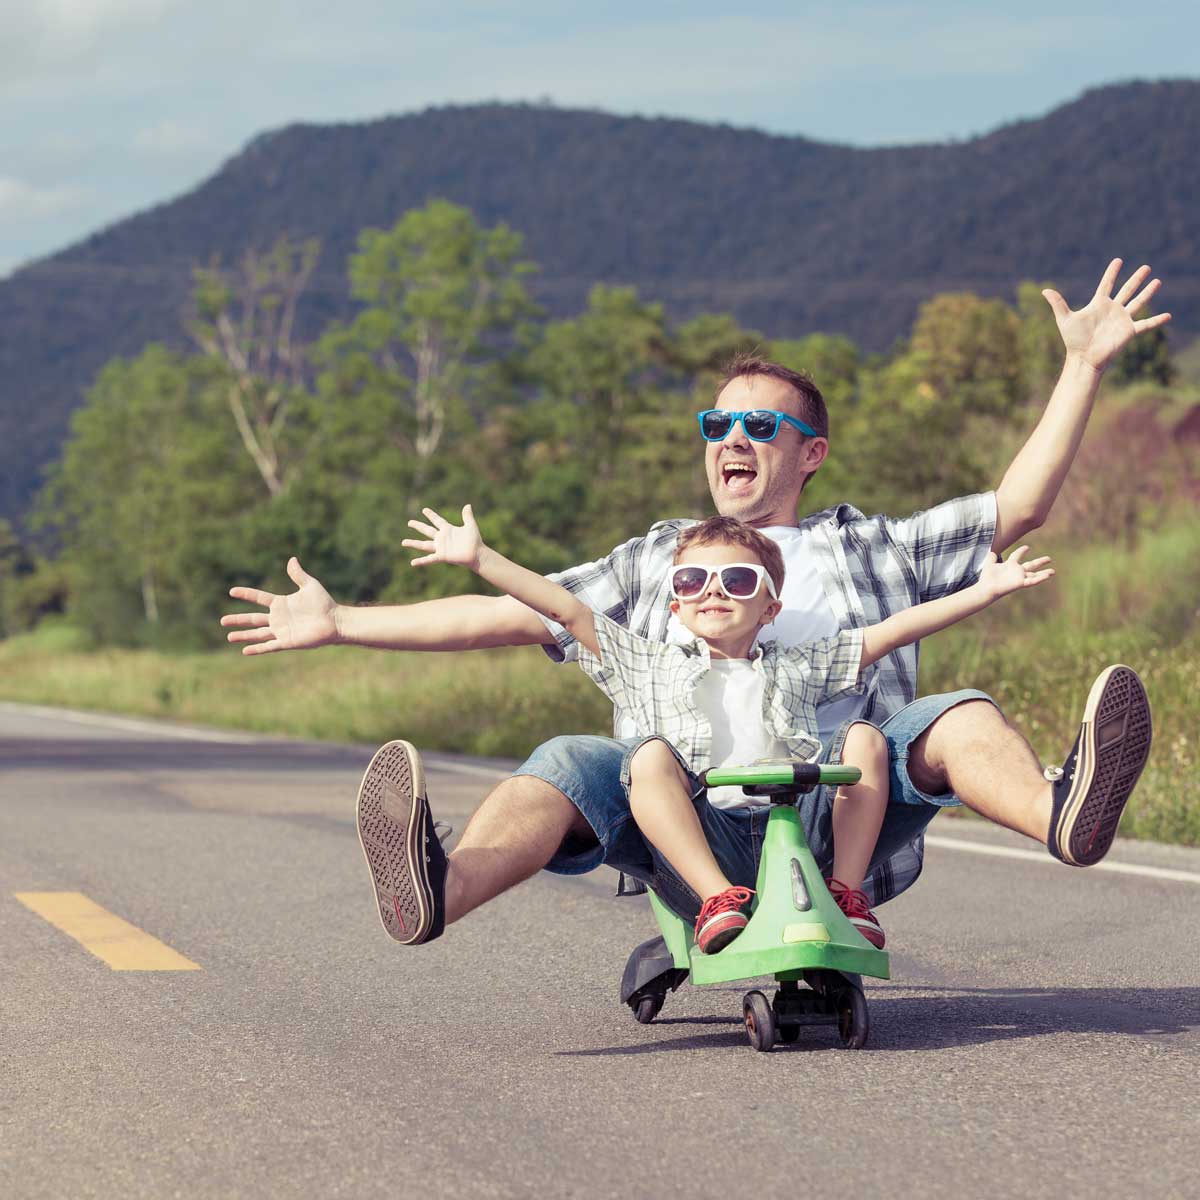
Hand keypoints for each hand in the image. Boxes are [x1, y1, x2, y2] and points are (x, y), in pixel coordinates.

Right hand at [220, 557, 338, 655]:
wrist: (335, 621)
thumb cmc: (324, 603)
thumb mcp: (310, 585)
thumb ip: (298, 574)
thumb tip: (292, 559)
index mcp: (281, 604)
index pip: (259, 598)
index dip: (246, 594)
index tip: (232, 591)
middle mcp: (278, 618)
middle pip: (253, 619)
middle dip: (238, 620)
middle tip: (222, 621)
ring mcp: (281, 631)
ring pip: (258, 634)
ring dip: (244, 635)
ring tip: (229, 636)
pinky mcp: (287, 642)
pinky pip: (269, 646)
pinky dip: (257, 649)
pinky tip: (245, 650)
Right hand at [402, 505, 483, 569]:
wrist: (477, 554)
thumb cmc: (475, 541)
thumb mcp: (471, 526)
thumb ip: (467, 516)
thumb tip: (467, 505)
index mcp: (448, 529)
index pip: (437, 520)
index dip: (431, 515)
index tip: (424, 510)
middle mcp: (442, 538)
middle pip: (427, 530)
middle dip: (418, 526)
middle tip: (409, 522)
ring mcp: (441, 547)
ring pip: (424, 545)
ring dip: (413, 543)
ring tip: (403, 542)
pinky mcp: (442, 556)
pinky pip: (429, 559)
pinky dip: (421, 561)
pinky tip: (412, 563)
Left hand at [977, 546, 1054, 600]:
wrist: (986, 587)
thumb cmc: (987, 578)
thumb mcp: (989, 564)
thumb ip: (991, 557)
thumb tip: (991, 552)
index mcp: (1009, 565)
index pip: (1017, 556)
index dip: (1021, 551)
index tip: (1027, 547)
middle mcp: (1016, 571)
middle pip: (1031, 565)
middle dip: (1040, 562)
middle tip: (1049, 558)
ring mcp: (1019, 577)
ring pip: (1034, 575)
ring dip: (1043, 573)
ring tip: (1053, 571)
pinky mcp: (1020, 583)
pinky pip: (1032, 581)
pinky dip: (1040, 578)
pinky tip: (1048, 576)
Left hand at [1043, 259, 1170, 372]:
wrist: (1083, 358)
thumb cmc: (1073, 340)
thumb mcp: (1065, 319)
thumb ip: (1058, 303)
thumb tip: (1044, 290)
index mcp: (1098, 304)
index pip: (1106, 284)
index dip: (1111, 273)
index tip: (1118, 260)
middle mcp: (1112, 310)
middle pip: (1127, 290)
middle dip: (1136, 278)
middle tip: (1146, 267)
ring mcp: (1122, 320)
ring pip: (1138, 302)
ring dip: (1148, 292)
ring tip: (1157, 281)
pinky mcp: (1129, 331)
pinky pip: (1146, 325)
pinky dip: (1157, 321)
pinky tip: (1168, 316)